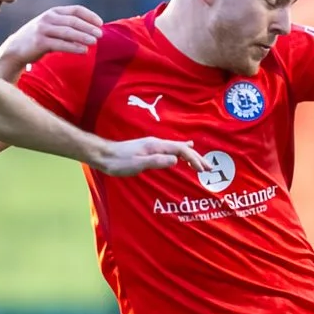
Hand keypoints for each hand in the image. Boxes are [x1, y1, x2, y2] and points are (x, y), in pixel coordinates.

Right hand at [0, 5, 101, 81]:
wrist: (16, 48)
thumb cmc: (39, 38)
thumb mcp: (52, 26)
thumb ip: (67, 25)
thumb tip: (92, 31)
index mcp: (53, 12)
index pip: (76, 9)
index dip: (89, 15)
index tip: (100, 23)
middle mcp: (48, 18)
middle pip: (73, 21)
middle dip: (88, 27)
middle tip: (101, 34)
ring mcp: (43, 29)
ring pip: (67, 32)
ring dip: (83, 36)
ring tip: (95, 42)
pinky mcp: (39, 42)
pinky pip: (60, 44)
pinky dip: (73, 47)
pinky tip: (83, 50)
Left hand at [91, 136, 205, 176]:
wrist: (104, 155)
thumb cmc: (119, 162)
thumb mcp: (138, 164)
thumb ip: (157, 161)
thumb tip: (176, 160)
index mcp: (156, 146)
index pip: (181, 150)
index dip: (194, 159)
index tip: (202, 170)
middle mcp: (157, 143)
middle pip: (182, 148)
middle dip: (197, 157)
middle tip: (210, 168)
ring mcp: (153, 145)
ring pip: (178, 148)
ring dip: (191, 155)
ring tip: (202, 161)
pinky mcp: (150, 149)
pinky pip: (171, 148)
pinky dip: (182, 150)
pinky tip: (184, 149)